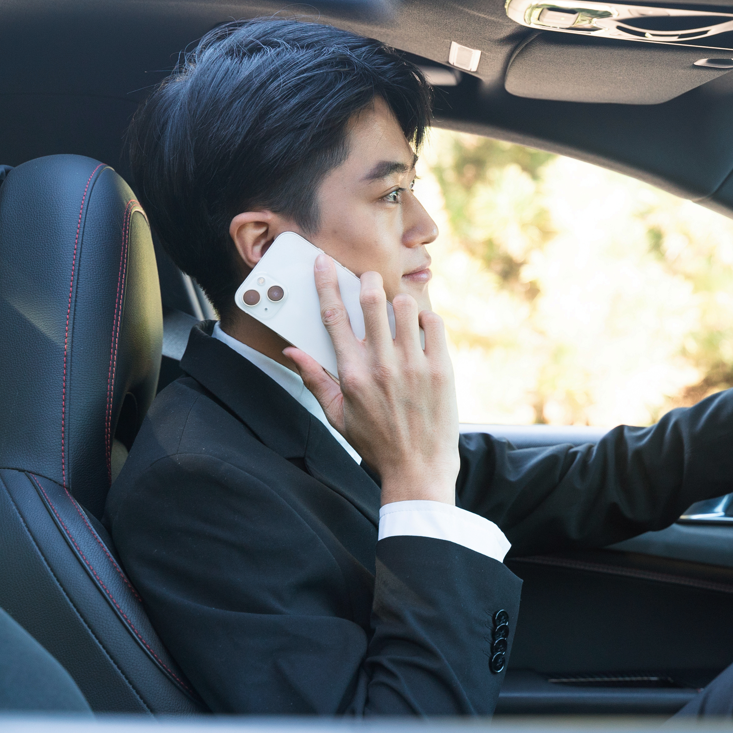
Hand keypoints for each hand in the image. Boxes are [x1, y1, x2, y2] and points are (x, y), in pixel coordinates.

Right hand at [285, 255, 459, 505]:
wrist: (418, 469)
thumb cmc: (376, 443)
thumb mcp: (337, 415)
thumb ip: (315, 379)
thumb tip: (291, 352)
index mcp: (352, 374)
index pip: (334, 317)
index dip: (326, 284)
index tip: (324, 263)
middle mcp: (382, 365)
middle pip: (371, 301)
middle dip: (367, 281)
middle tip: (368, 278)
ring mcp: (414, 366)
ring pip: (405, 307)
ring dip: (399, 301)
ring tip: (398, 311)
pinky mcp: (441, 369)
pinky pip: (434, 324)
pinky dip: (425, 318)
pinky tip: (420, 327)